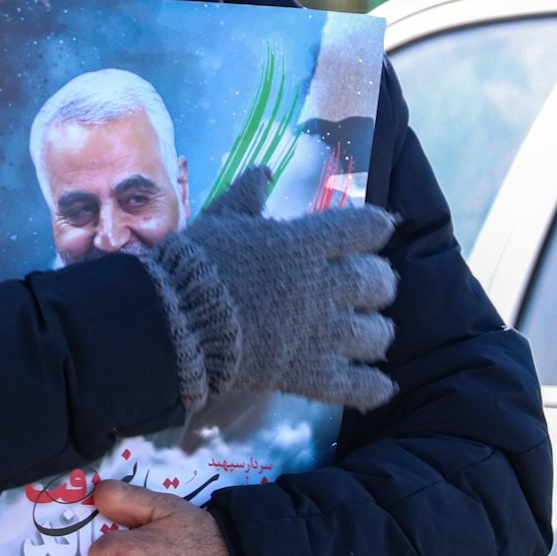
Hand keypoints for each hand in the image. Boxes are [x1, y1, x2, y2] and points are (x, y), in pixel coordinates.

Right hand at [144, 165, 397, 413]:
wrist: (176, 320)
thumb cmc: (197, 262)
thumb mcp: (222, 216)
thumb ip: (249, 192)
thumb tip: (265, 169)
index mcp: (304, 243)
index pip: (365, 228)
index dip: (376, 227)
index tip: (377, 229)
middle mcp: (323, 286)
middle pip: (379, 281)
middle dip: (380, 282)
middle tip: (372, 285)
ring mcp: (320, 333)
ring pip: (376, 333)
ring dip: (377, 331)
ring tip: (371, 332)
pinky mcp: (309, 374)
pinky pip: (358, 385)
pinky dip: (373, 386)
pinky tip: (378, 384)